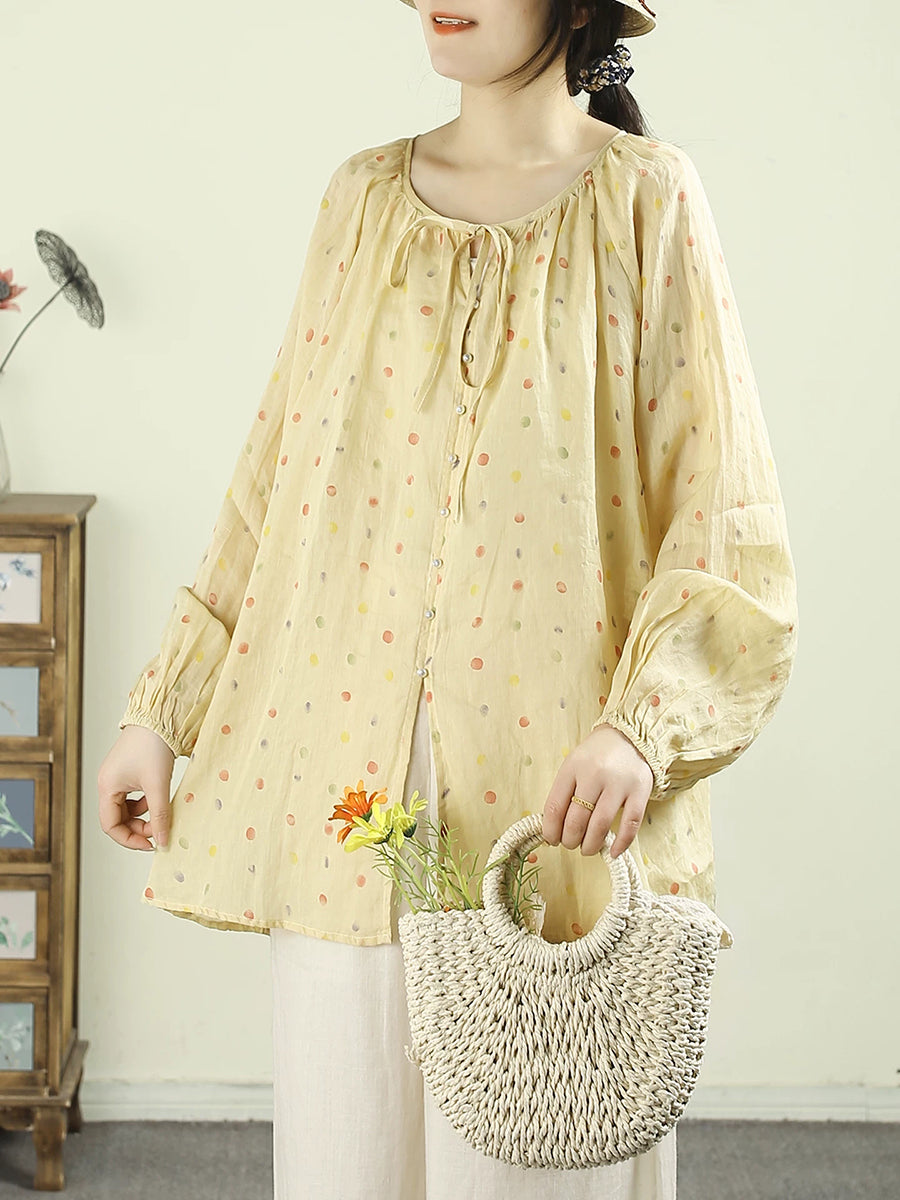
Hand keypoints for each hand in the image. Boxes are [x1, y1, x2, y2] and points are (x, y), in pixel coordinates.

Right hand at [97, 725, 175, 850]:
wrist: (159, 718)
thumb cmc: (153, 747)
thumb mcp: (158, 785)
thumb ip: (160, 815)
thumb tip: (163, 840)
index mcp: (107, 787)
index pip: (110, 825)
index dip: (129, 839)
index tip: (151, 844)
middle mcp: (107, 783)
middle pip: (116, 818)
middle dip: (137, 828)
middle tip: (159, 831)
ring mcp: (116, 777)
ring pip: (125, 808)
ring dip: (141, 815)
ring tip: (159, 811)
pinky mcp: (127, 771)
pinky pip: (131, 797)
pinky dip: (144, 803)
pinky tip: (157, 798)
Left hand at [541, 724, 653, 857]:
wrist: (629, 737)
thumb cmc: (596, 757)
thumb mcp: (573, 766)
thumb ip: (564, 792)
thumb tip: (554, 830)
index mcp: (573, 767)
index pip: (555, 807)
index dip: (550, 830)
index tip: (552, 840)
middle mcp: (595, 774)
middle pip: (577, 819)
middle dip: (570, 840)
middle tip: (570, 844)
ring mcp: (619, 784)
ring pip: (600, 824)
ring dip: (591, 844)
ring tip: (587, 849)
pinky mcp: (640, 792)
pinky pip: (630, 824)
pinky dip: (621, 843)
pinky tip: (613, 852)